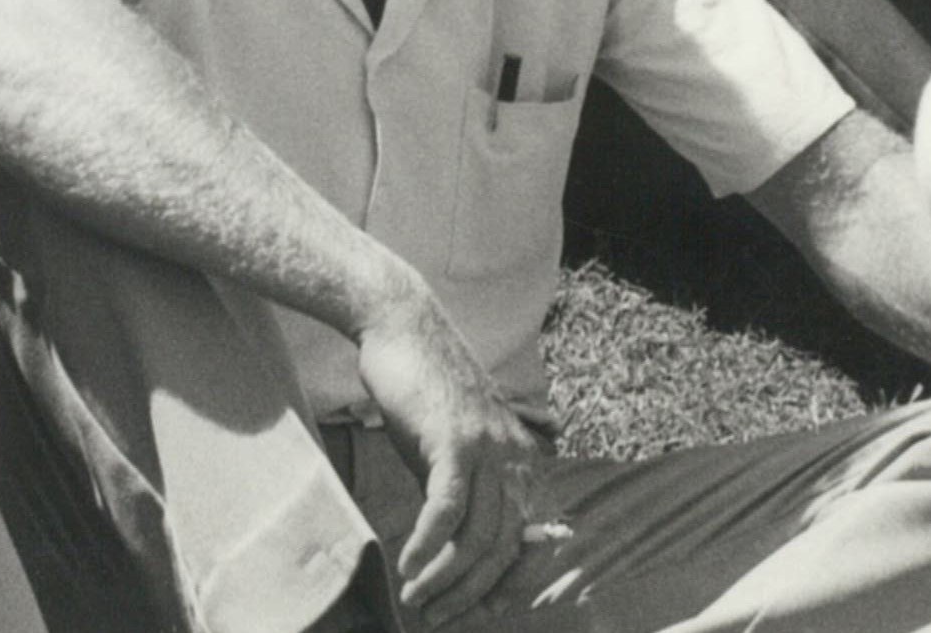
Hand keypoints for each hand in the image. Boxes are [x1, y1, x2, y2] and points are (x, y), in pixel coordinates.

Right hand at [356, 282, 538, 619]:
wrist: (402, 326)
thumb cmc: (422, 393)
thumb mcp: (452, 451)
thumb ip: (465, 496)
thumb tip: (460, 559)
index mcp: (522, 459)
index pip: (528, 540)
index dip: (508, 584)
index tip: (483, 612)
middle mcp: (515, 455)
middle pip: (503, 548)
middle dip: (471, 594)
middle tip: (436, 616)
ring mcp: (488, 446)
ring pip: (477, 537)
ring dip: (445, 580)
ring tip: (418, 601)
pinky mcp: (455, 439)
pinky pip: (446, 511)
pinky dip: (428, 547)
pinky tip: (409, 567)